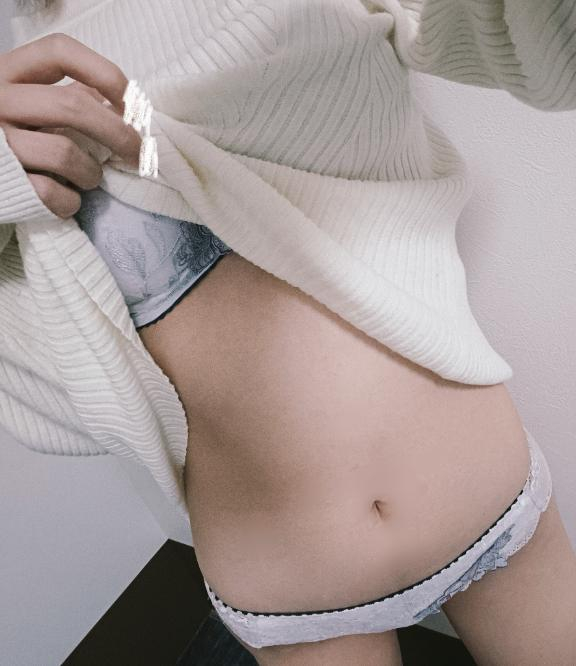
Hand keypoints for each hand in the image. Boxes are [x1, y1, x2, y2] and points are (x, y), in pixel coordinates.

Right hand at [0, 32, 141, 218]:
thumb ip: (68, 97)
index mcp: (7, 73)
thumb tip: (124, 106)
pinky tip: (67, 198)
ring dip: (91, 173)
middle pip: (73, 105)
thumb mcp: (32, 105)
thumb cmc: (16, 137)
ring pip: (65, 153)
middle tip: (138, 153)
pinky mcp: (5, 181)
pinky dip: (69, 201)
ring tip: (88, 178)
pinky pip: (51, 193)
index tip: (132, 103)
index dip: (105, 73)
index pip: (60, 51)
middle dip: (119, 133)